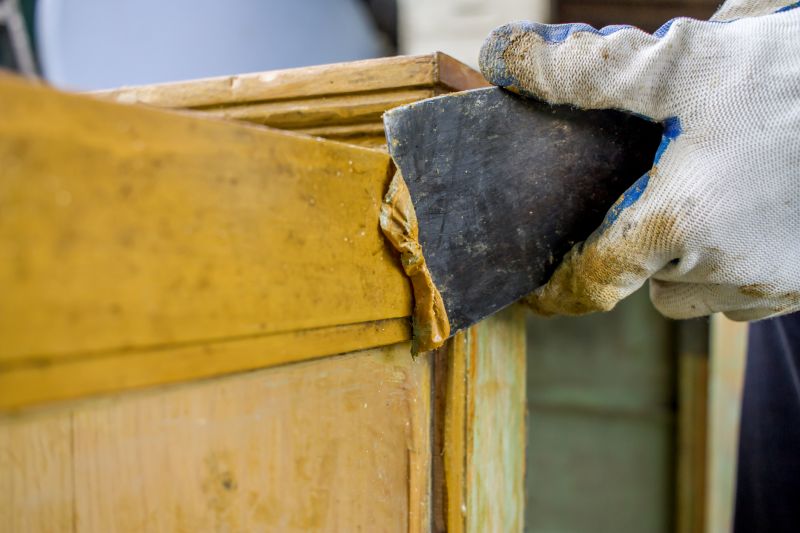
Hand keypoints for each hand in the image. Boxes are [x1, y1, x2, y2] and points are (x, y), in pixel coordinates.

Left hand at [478, 1, 799, 320]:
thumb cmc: (798, 79)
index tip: (538, 289)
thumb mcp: (685, 64)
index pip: (595, 280)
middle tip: (655, 189)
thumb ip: (590, 71)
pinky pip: (746, 290)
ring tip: (709, 190)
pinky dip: (732, 260)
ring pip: (696, 289)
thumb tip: (506, 57)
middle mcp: (727, 271)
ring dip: (687, 255)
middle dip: (638, 245)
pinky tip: (749, 207)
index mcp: (682, 225)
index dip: (559, 288)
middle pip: (647, 278)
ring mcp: (774, 285)